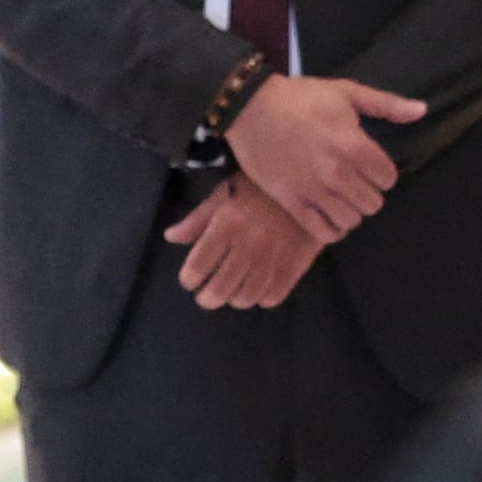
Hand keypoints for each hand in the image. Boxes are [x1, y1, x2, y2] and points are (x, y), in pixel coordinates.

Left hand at [163, 178, 323, 311]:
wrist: (311, 182)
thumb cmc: (260, 186)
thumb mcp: (224, 193)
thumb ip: (197, 219)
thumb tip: (171, 237)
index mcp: (226, 226)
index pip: (197, 268)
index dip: (189, 279)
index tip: (190, 279)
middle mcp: (247, 247)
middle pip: (218, 291)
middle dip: (207, 298)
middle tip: (207, 293)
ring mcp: (272, 260)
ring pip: (245, 299)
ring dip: (235, 297)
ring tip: (233, 289)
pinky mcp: (295, 267)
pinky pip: (272, 298)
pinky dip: (261, 297)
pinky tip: (258, 286)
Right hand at [225, 73, 429, 240]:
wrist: (250, 107)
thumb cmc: (300, 97)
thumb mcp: (346, 92)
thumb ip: (386, 105)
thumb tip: (422, 110)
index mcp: (354, 145)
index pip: (388, 179)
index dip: (381, 172)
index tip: (369, 164)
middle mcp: (337, 173)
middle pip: (373, 203)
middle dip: (367, 192)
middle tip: (354, 180)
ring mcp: (314, 191)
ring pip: (352, 221)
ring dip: (350, 210)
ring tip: (340, 196)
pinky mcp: (292, 203)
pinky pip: (325, 233)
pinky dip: (332, 228)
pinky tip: (328, 214)